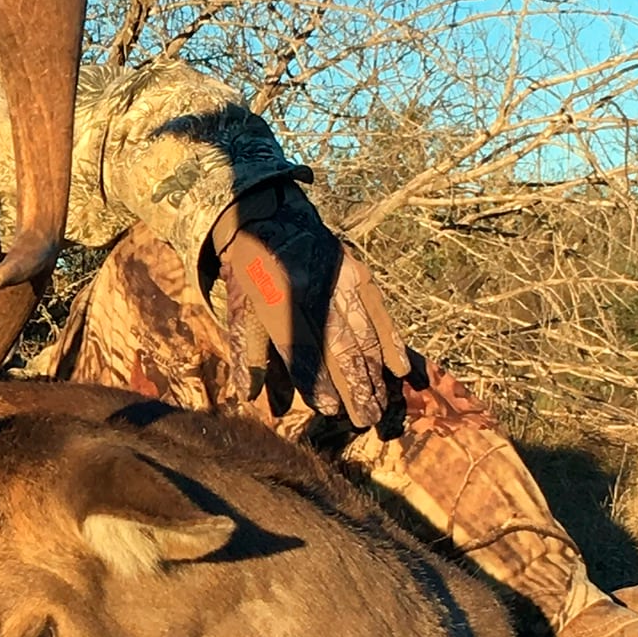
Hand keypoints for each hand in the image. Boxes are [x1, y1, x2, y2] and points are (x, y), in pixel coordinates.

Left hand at [213, 183, 411, 428]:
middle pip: (338, 347)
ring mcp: (339, 281)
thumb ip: (247, 353)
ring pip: (363, 334)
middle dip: (353, 387)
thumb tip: (251, 397)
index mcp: (276, 301)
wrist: (269, 217)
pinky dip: (391, 342)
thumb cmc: (250, 273)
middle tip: (364, 420)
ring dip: (373, 374)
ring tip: (378, 405)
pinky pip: (379, 312)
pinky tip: (399, 369)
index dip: (316, 380)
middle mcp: (312, 291)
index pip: (301, 349)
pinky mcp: (358, 273)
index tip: (330, 409)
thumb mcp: (237, 309)